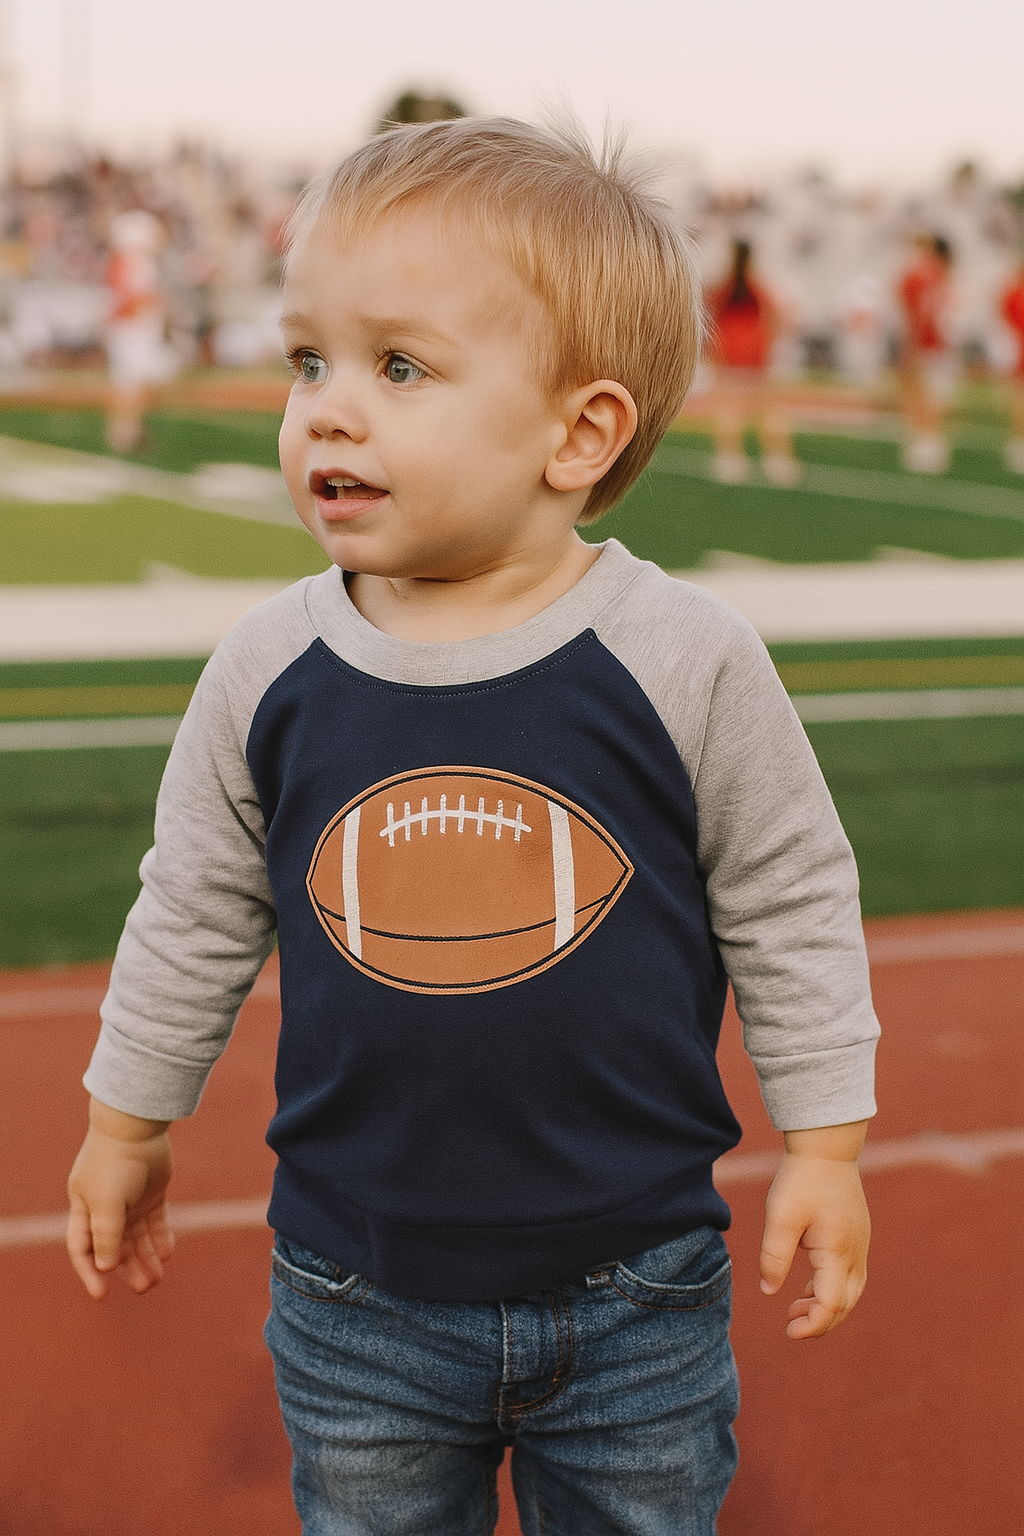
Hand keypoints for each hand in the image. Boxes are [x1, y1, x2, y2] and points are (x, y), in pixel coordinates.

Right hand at [66, 1098, 173, 1298]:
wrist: (137, 1127)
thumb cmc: (114, 1163)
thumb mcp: (107, 1204)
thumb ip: (107, 1236)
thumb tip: (106, 1267)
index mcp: (85, 1209)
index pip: (83, 1249)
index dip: (90, 1272)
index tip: (102, 1294)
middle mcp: (106, 1207)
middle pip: (115, 1247)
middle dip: (128, 1268)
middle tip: (144, 1288)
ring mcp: (130, 1200)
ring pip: (138, 1238)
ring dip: (146, 1258)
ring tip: (158, 1280)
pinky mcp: (152, 1192)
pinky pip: (156, 1222)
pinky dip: (161, 1238)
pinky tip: (168, 1253)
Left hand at [758, 1121, 869, 1339]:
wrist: (827, 1147)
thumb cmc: (801, 1180)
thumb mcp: (780, 1218)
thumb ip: (774, 1257)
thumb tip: (769, 1292)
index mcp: (838, 1253)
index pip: (831, 1304)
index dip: (812, 1325)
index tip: (789, 1331)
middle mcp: (855, 1254)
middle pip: (845, 1304)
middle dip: (820, 1322)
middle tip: (791, 1326)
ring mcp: (859, 1245)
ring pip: (850, 1291)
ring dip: (825, 1306)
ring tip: (795, 1309)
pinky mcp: (855, 1236)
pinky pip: (848, 1275)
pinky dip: (829, 1288)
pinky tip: (806, 1287)